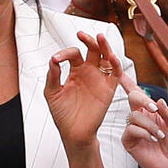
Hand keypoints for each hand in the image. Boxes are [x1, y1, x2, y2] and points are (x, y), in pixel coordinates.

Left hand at [45, 32, 122, 151]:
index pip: (74, 54)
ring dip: (104, 46)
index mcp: (75, 72)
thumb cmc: (62, 114)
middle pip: (93, 50)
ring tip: (98, 37)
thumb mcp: (52, 93)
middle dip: (89, 40)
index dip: (65, 53)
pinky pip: (115, 73)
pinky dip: (115, 64)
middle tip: (81, 35)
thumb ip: (52, 76)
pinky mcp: (108, 89)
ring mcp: (99, 79)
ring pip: (106, 57)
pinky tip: (110, 56)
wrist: (73, 133)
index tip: (56, 60)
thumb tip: (53, 59)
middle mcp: (88, 72)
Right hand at [121, 85, 167, 167]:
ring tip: (160, 136)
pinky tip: (153, 140)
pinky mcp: (128, 141)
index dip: (128, 83)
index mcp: (150, 111)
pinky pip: (131, 130)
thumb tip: (158, 100)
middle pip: (133, 98)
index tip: (119, 71)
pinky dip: (144, 133)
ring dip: (150, 125)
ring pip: (134, 116)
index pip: (137, 94)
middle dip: (143, 100)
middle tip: (154, 109)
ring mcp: (132, 129)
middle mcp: (139, 117)